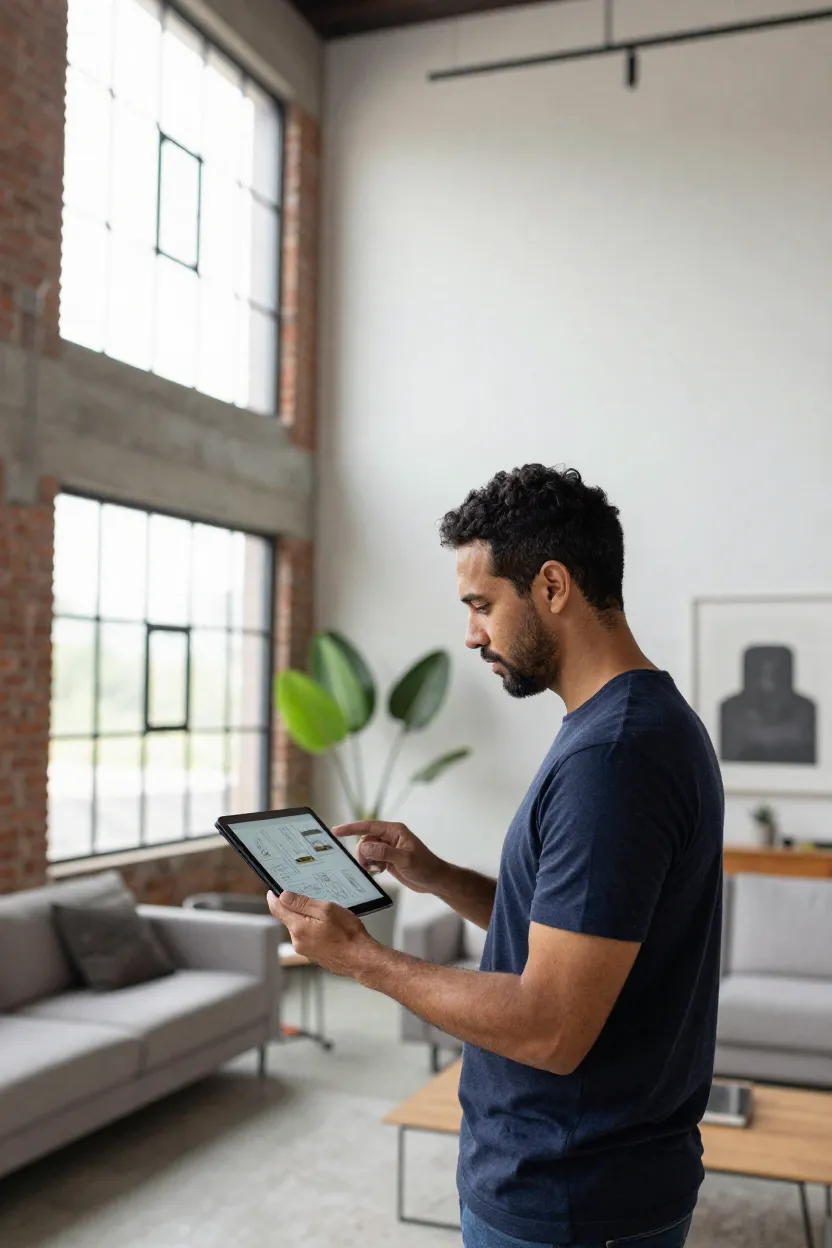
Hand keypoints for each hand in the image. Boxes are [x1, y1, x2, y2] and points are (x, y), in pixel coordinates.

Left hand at [267, 891, 373, 976]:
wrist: (360, 958)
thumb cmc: (348, 935)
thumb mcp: (327, 910)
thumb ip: (303, 903)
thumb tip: (283, 896)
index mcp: (298, 927)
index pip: (277, 909)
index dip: (273, 898)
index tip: (272, 891)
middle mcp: (297, 941)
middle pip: (288, 918)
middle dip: (295, 907)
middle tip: (311, 899)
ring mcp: (305, 949)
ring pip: (299, 927)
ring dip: (307, 919)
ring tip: (326, 915)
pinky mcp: (313, 954)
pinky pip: (308, 936)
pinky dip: (313, 929)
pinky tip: (329, 928)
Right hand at [332, 821, 446, 894]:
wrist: (433, 880)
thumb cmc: (424, 867)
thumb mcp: (405, 860)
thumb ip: (384, 852)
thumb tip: (364, 846)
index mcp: (395, 831)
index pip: (368, 826)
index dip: (351, 828)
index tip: (336, 831)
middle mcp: (390, 837)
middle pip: (365, 840)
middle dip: (363, 853)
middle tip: (369, 866)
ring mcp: (388, 848)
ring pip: (367, 850)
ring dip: (367, 860)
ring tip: (377, 869)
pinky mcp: (387, 859)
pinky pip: (371, 859)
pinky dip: (371, 865)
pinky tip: (381, 871)